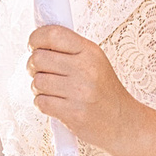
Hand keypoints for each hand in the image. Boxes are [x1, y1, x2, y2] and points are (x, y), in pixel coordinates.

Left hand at [27, 25, 143, 152]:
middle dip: (32, 66)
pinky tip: (55, 103)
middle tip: (41, 72)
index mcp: (90, 51)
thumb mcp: (94, 61)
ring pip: (37, 82)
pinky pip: (41, 102)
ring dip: (38, 88)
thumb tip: (37, 42)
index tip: (34, 46)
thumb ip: (69, 49)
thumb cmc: (103, 90)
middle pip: (38, 58)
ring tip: (51, 90)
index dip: (36, 38)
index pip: (53, 34)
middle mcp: (85, 69)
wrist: (122, 122)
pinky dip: (42, 103)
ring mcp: (80, 92)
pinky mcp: (73, 113)